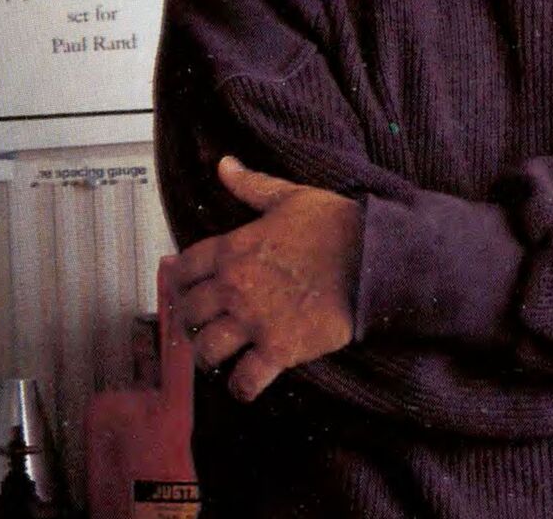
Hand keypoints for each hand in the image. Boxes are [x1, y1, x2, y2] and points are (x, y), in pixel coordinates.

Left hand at [163, 157, 360, 402]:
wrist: (374, 259)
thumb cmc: (335, 224)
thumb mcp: (290, 196)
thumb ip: (252, 185)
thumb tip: (224, 164)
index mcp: (233, 249)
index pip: (183, 269)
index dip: (178, 281)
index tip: (184, 288)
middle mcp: (234, 288)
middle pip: (190, 313)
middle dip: (191, 321)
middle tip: (200, 325)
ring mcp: (254, 322)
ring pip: (208, 349)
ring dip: (208, 355)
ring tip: (217, 356)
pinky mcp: (279, 350)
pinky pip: (245, 381)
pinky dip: (241, 388)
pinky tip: (244, 385)